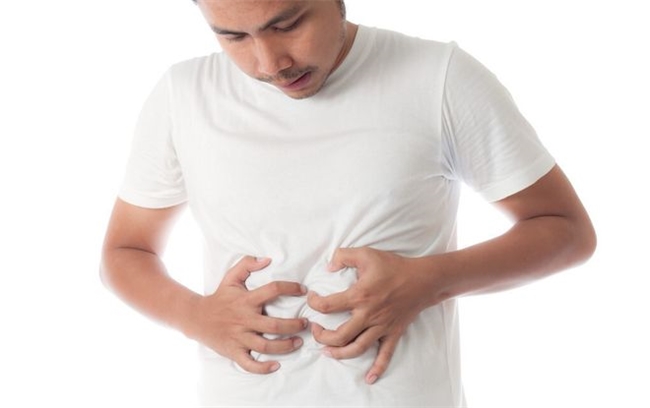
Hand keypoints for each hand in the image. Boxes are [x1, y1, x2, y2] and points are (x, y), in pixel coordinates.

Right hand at [189, 256, 307, 373]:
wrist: (196, 317)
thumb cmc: (219, 297)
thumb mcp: (231, 277)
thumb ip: (247, 264)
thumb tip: (267, 259)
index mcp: (246, 300)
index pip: (273, 290)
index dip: (291, 288)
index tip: (303, 290)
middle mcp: (245, 319)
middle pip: (275, 326)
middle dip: (294, 325)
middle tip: (306, 324)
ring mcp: (239, 337)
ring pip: (266, 346)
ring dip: (286, 346)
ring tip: (298, 342)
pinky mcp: (234, 352)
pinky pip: (249, 364)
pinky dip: (262, 368)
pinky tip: (276, 365)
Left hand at [307, 248, 427, 383]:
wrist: (423, 279)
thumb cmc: (394, 266)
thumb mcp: (366, 253)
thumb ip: (343, 255)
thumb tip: (328, 266)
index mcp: (360, 295)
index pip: (328, 306)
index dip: (314, 303)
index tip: (312, 299)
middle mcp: (369, 315)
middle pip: (339, 335)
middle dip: (322, 336)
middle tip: (315, 330)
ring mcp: (381, 327)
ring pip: (357, 348)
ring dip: (339, 353)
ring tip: (327, 351)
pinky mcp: (393, 333)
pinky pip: (385, 355)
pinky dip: (377, 368)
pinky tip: (369, 378)